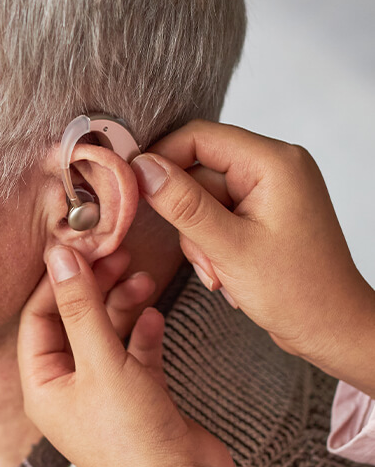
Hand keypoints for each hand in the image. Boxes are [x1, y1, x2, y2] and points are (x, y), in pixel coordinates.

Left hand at [18, 246, 237, 466]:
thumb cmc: (133, 439)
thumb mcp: (101, 363)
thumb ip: (80, 307)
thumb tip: (59, 256)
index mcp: (43, 386)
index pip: (38, 319)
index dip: (58, 282)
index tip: (81, 248)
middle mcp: (69, 388)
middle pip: (74, 322)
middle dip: (94, 288)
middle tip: (117, 255)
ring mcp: (105, 393)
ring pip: (107, 334)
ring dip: (123, 304)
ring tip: (144, 277)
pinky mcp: (140, 397)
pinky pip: (135, 354)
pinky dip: (143, 333)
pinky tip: (155, 314)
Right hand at [131, 120, 374, 396]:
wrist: (331, 329)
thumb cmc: (297, 292)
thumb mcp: (229, 247)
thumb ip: (183, 204)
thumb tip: (142, 167)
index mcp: (274, 162)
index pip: (198, 136)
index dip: (161, 159)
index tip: (134, 190)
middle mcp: (274, 167)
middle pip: (197, 169)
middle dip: (186, 214)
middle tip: (200, 252)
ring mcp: (268, 190)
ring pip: (201, 196)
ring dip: (197, 236)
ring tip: (218, 270)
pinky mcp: (261, 211)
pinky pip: (215, 214)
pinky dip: (210, 242)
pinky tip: (224, 270)